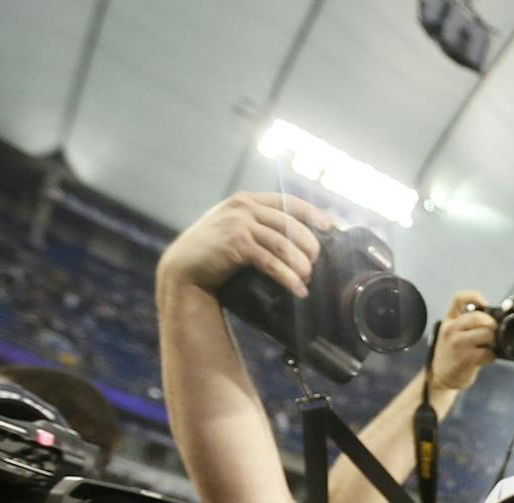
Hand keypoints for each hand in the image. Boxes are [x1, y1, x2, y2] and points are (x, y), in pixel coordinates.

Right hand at [156, 192, 332, 298]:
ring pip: (283, 244)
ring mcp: (239, 224)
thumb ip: (259, 225)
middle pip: (290, 224)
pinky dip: (288, 277)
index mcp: (246, 201)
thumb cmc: (213, 251)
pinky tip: (298, 290)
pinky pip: (271, 262)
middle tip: (316, 263)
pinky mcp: (236, 244)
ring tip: (308, 279)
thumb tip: (297, 238)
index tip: (329, 226)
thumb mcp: (235, 228)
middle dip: (309, 245)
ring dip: (300, 264)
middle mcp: (243, 208)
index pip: (287, 201)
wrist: (184, 267)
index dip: (311, 213)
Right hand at [431, 291, 497, 391]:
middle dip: (492, 325)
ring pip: (487, 334)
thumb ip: (469, 323)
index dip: (475, 296)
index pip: (459, 298)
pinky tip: (486, 358)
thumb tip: (495, 318)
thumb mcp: (454, 333)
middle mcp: (451, 329)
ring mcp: (458, 343)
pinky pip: (488, 353)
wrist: (441, 377)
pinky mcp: (465, 358)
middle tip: (493, 334)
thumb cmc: (453, 354)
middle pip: (480, 317)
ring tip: (489, 347)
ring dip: (494, 342)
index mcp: (449, 320)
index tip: (486, 305)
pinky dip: (492, 356)